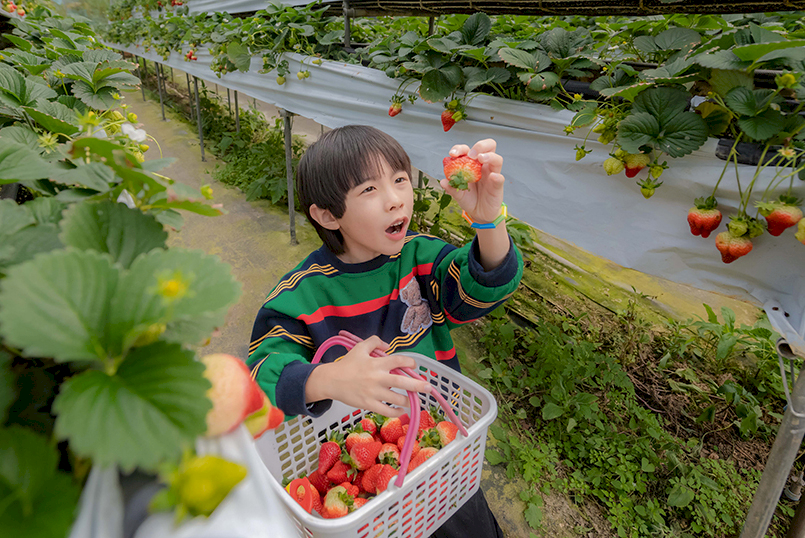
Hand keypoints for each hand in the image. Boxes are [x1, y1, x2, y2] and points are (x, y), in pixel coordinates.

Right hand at [307, 336, 430, 417]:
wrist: (331, 380)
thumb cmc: (347, 364)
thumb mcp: (360, 347)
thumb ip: (374, 342)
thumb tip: (388, 346)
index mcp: (377, 363)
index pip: (399, 361)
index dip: (410, 363)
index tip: (413, 366)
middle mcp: (378, 378)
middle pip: (403, 382)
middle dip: (418, 385)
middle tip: (428, 387)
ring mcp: (374, 392)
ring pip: (397, 399)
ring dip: (408, 400)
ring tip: (413, 399)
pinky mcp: (369, 404)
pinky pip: (387, 411)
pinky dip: (397, 412)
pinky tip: (402, 410)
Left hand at [440, 139, 504, 223]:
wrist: (479, 213)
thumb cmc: (469, 199)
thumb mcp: (458, 194)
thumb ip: (452, 188)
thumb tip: (443, 182)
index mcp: (472, 164)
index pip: (468, 150)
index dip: (460, 148)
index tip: (453, 154)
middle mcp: (483, 166)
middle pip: (488, 146)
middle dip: (480, 146)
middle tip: (471, 154)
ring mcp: (492, 174)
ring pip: (497, 159)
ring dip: (489, 156)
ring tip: (481, 159)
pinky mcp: (498, 185)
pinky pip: (500, 178)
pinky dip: (497, 176)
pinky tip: (492, 177)